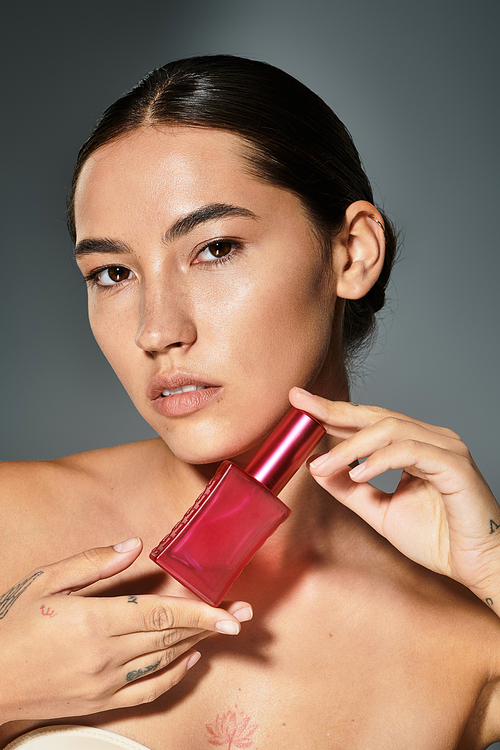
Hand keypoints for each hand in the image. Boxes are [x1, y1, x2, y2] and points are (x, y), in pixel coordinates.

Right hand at [0, 538, 251, 722]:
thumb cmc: (10, 627)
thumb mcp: (44, 582)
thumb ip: (92, 563)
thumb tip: (132, 545)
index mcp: (93, 621)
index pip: (160, 614)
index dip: (200, 613)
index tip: (230, 612)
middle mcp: (106, 655)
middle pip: (170, 637)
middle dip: (211, 624)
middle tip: (242, 613)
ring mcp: (106, 682)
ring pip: (165, 660)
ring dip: (199, 643)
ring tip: (225, 629)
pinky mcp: (102, 702)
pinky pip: (149, 690)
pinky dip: (175, 675)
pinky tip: (191, 659)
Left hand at [290, 387, 499, 610]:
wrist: (477, 565)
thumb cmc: (438, 538)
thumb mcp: (379, 511)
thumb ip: (349, 490)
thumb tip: (316, 468)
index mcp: (415, 444)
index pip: (369, 421)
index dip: (334, 412)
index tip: (301, 405)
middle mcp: (431, 439)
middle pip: (376, 415)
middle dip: (335, 409)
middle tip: (302, 404)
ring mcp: (445, 448)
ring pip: (389, 429)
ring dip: (350, 446)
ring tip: (323, 465)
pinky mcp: (454, 465)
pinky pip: (410, 452)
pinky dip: (379, 460)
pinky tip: (358, 473)